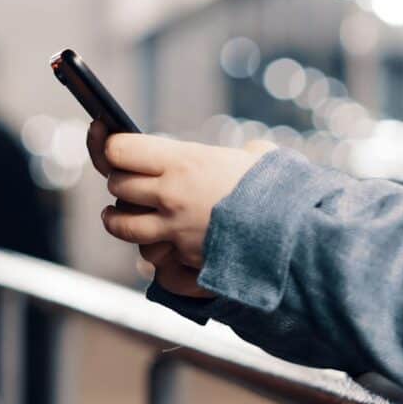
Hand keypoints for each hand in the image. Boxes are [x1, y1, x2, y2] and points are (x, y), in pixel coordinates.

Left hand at [87, 119, 277, 297]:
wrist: (290, 238)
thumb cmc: (277, 191)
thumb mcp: (259, 158)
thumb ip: (243, 153)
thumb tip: (252, 153)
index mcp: (184, 161)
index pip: (119, 150)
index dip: (112, 145)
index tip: (114, 145)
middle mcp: (170, 194)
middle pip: (117, 185)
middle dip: (121, 180)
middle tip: (130, 178)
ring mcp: (172, 229)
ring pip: (120, 223)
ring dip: (119, 217)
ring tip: (118, 212)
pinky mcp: (180, 258)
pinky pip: (148, 252)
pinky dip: (148, 247)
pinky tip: (156, 241)